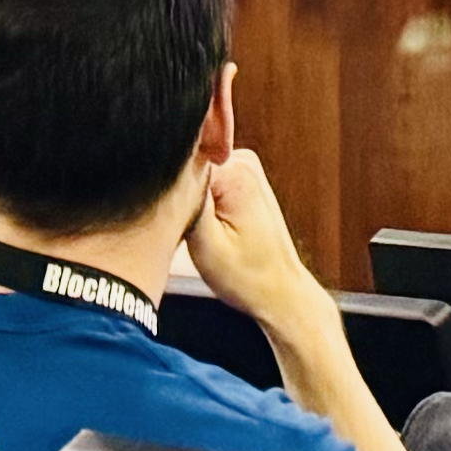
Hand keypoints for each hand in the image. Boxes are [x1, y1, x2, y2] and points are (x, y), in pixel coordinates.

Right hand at [187, 149, 324, 337]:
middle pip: (188, 167)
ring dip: (191, 202)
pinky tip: (213, 227)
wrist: (278, 290)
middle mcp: (244, 161)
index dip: (173, 195)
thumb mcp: (206, 245)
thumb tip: (172, 167)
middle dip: (183, 198)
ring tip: (207, 232)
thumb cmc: (246, 277)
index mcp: (236, 172)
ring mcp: (245, 167)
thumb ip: (188, 200)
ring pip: (194, 175)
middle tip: (197, 233)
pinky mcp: (243, 178)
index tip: (184, 223)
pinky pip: (207, 181)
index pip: (181, 163)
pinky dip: (202, 203)